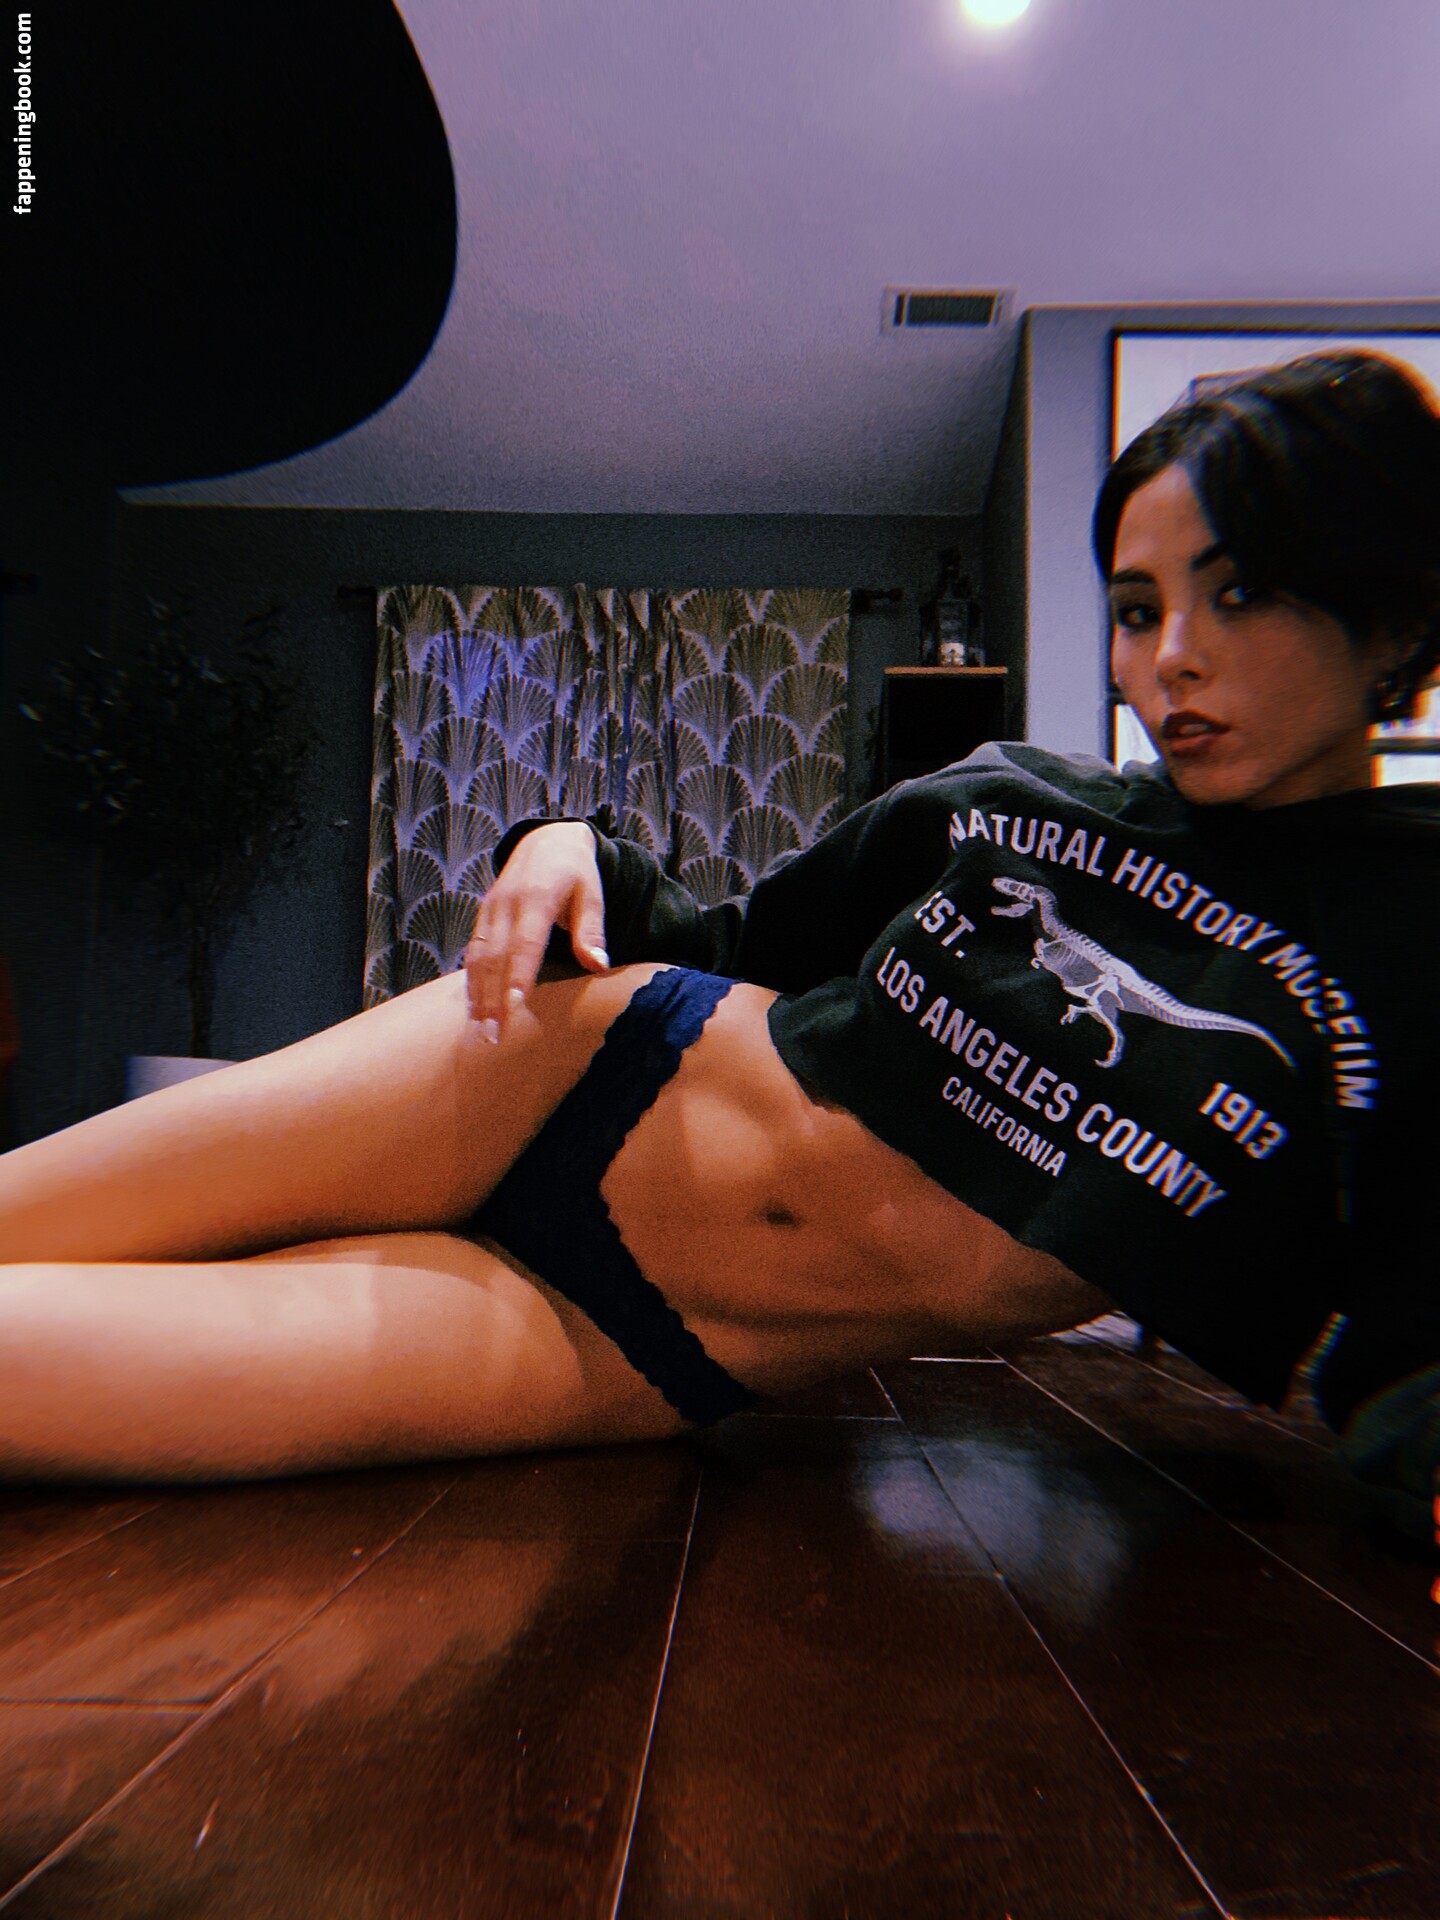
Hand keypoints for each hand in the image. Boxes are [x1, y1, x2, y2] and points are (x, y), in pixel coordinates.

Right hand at [464, 823, 608, 1037]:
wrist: (545, 840)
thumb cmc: (576, 872)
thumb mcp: (591, 893)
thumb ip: (591, 930)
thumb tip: (598, 965)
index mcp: (537, 897)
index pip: (526, 943)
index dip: (519, 975)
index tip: (514, 1006)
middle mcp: (507, 904)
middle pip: (495, 957)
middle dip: (492, 998)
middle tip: (494, 1036)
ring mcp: (490, 909)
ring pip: (478, 957)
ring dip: (477, 996)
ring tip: (480, 1031)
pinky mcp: (482, 915)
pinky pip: (472, 951)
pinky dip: (470, 981)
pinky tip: (473, 1009)